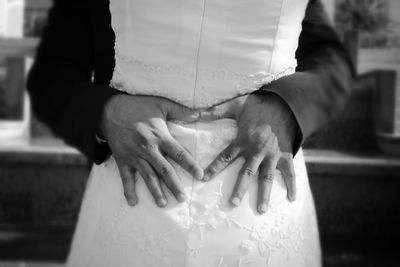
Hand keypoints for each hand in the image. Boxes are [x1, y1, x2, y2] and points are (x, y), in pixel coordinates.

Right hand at [100, 94, 203, 206]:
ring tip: (162, 204)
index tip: (200, 176)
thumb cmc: (138, 106)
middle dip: (174, 185)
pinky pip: (125, 178)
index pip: (179, 154)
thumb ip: (182, 111)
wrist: (110, 109)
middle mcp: (148, 149)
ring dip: (155, 191)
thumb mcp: (161, 104)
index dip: (190, 165)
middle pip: (164, 170)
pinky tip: (133, 203)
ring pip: (147, 176)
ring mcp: (134, 156)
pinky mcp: (122, 160)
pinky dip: (128, 190)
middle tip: (182, 198)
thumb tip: (201, 111)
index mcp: (160, 137)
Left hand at [201, 93, 297, 213]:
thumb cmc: (258, 105)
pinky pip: (290, 172)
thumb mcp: (235, 105)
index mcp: (243, 140)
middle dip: (239, 188)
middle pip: (246, 173)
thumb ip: (215, 111)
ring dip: (264, 194)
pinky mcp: (286, 154)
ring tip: (260, 210)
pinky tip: (292, 198)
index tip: (204, 179)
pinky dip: (292, 185)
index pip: (225, 156)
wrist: (285, 103)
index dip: (214, 168)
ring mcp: (273, 154)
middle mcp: (257, 150)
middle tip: (232, 203)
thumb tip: (194, 112)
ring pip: (267, 177)